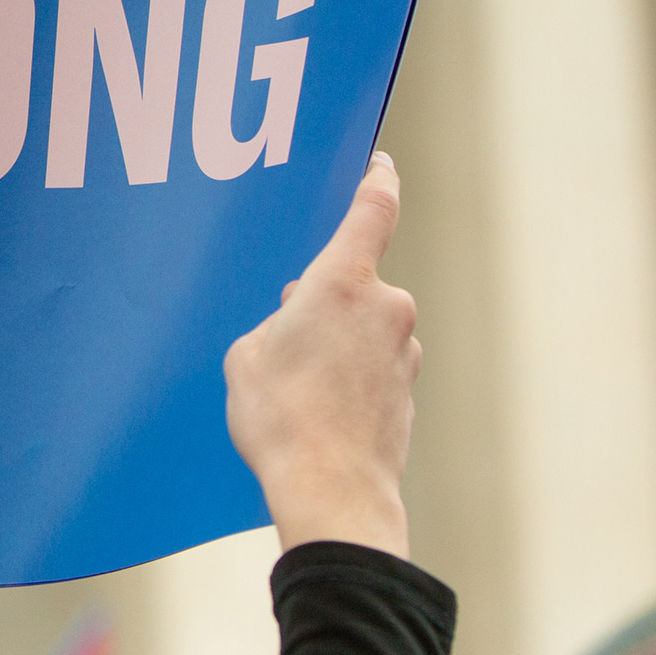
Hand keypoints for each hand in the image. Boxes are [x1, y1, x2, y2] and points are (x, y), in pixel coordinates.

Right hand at [223, 152, 420, 558]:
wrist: (331, 491)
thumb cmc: (280, 416)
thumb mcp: (247, 354)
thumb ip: (276, 322)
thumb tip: (301, 319)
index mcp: (344, 282)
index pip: (373, 210)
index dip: (376, 180)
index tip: (380, 163)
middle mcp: (387, 308)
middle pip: (354, 284)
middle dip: (323, 303)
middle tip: (285, 341)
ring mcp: (404, 354)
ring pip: (365, 332)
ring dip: (338, 347)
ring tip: (296, 391)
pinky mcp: (408, 396)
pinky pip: (373, 372)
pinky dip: (350, 384)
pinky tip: (317, 416)